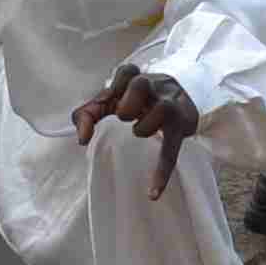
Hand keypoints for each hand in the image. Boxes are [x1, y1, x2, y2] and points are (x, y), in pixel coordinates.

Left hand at [70, 61, 202, 198]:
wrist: (183, 98)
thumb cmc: (138, 101)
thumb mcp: (113, 101)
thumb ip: (88, 114)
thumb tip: (81, 139)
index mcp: (136, 80)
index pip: (126, 72)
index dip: (113, 87)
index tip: (105, 104)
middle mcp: (155, 87)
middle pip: (141, 82)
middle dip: (128, 102)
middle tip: (123, 117)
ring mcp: (171, 106)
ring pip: (162, 109)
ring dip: (144, 127)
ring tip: (139, 132)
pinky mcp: (181, 128)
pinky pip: (172, 151)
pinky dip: (162, 172)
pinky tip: (153, 192)